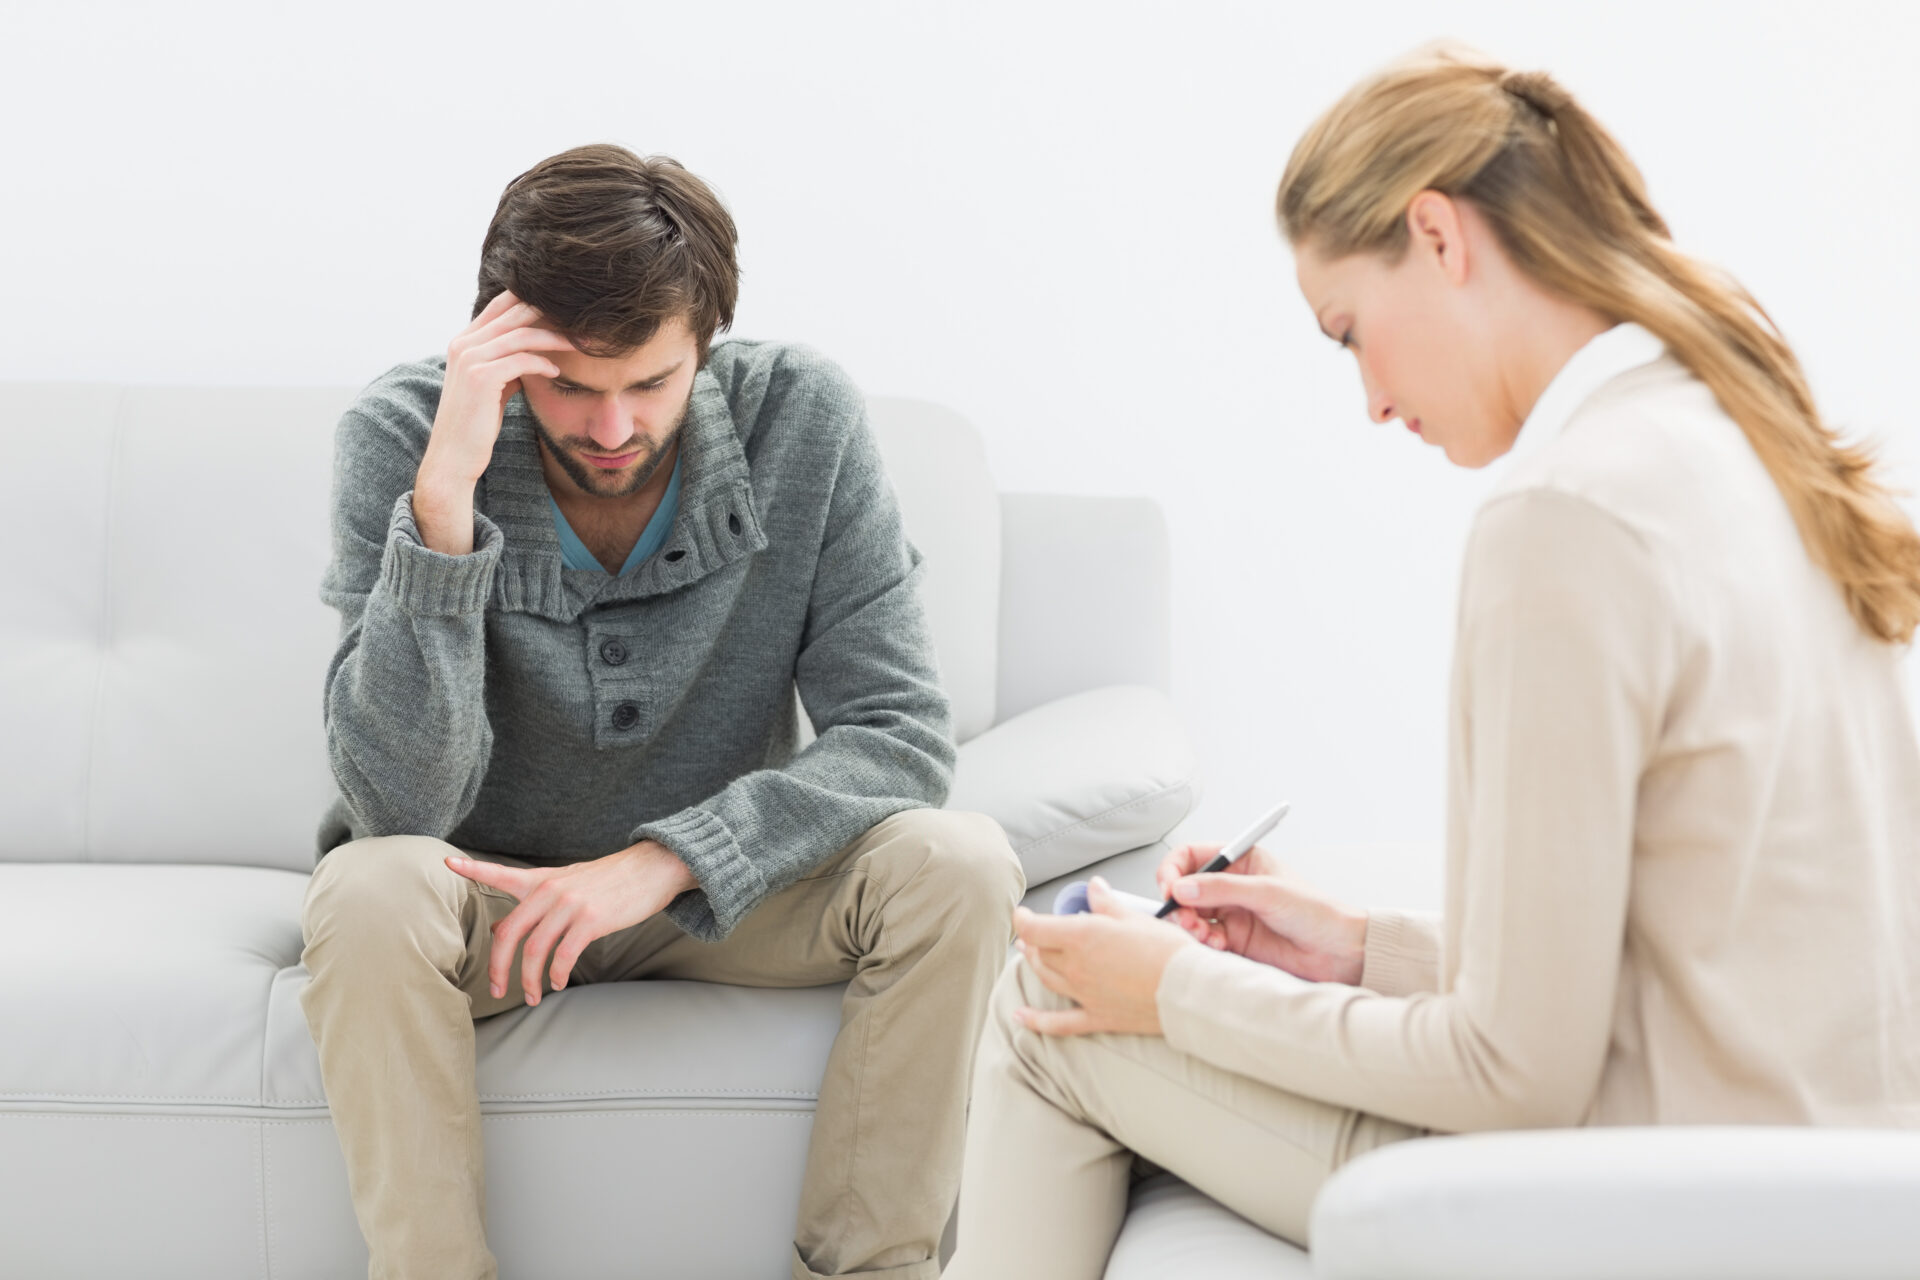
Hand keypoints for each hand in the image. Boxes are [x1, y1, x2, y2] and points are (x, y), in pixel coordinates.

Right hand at [414, 289, 577, 553]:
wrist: (453, 458)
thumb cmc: (475, 426)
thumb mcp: (492, 388)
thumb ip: (506, 365)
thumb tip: (533, 355)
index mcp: (464, 341)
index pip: (502, 304)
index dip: (535, 300)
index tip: (568, 308)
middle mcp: (464, 343)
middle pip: (515, 312)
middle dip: (552, 314)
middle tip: (585, 320)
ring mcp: (470, 358)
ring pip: (522, 334)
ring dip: (556, 338)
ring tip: (581, 344)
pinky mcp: (481, 377)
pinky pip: (522, 360)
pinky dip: (544, 364)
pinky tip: (559, 373)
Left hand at [445, 841, 697, 1005]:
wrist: (650, 869)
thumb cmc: (608, 881)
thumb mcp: (566, 885)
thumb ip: (532, 904)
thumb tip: (499, 927)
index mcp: (541, 879)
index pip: (500, 873)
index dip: (472, 869)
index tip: (447, 864)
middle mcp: (550, 889)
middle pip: (509, 933)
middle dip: (498, 968)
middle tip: (497, 990)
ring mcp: (570, 904)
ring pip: (535, 950)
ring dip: (529, 980)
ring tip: (532, 996)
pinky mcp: (591, 920)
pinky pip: (564, 955)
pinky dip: (558, 975)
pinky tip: (559, 983)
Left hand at [1011, 876, 1195, 1036]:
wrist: (1189, 991)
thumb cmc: (1168, 952)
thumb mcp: (1136, 918)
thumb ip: (1107, 904)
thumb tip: (1094, 887)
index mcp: (1082, 937)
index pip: (1035, 928)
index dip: (1023, 918)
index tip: (1022, 912)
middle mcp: (1077, 967)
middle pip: (1039, 953)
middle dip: (1033, 939)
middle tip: (1034, 931)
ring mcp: (1084, 994)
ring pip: (1046, 978)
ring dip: (1034, 965)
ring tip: (1030, 955)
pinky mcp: (1097, 1017)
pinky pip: (1059, 1022)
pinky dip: (1035, 1021)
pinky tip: (1020, 1017)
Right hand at [1155, 841, 1368, 984]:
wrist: (1341, 952)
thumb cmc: (1318, 913)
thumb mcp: (1268, 892)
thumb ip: (1222, 889)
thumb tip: (1182, 888)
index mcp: (1242, 861)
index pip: (1192, 857)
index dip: (1174, 870)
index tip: (1169, 887)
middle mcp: (1232, 886)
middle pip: (1185, 888)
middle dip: (1179, 903)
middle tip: (1184, 917)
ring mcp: (1231, 914)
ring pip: (1191, 916)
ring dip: (1190, 925)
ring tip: (1203, 934)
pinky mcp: (1234, 941)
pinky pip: (1204, 939)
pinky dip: (1203, 943)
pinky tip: (1217, 946)